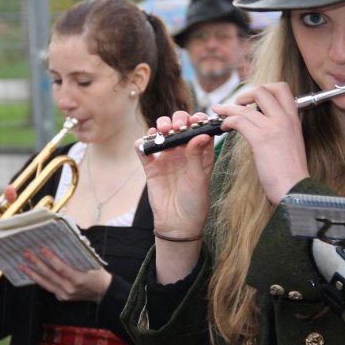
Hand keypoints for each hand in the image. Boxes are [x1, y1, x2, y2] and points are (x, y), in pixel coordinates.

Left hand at [19, 247, 111, 301]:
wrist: (102, 292)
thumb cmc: (98, 274)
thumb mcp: (92, 262)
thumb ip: (79, 255)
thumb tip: (65, 242)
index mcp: (79, 279)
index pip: (61, 268)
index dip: (51, 259)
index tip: (42, 249)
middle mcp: (70, 289)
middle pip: (50, 275)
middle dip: (37, 263)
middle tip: (27, 254)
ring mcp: (65, 295)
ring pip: (45, 283)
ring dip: (32, 273)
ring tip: (22, 265)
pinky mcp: (61, 297)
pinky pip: (48, 287)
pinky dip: (39, 280)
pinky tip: (32, 273)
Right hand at [136, 111, 214, 238]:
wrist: (178, 224)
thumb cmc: (195, 202)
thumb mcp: (199, 178)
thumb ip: (197, 156)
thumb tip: (201, 135)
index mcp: (200, 152)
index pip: (199, 128)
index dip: (197, 120)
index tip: (196, 120)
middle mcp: (183, 151)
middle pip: (179, 125)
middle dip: (178, 119)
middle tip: (177, 126)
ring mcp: (166, 157)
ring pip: (161, 132)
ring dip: (161, 126)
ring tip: (164, 130)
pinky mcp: (151, 166)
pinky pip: (144, 149)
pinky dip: (143, 142)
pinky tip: (147, 142)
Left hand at [216, 82, 308, 204]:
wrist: (296, 190)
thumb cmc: (291, 172)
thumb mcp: (291, 142)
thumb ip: (281, 128)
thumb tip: (264, 121)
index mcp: (294, 119)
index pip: (281, 88)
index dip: (264, 89)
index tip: (253, 100)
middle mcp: (285, 119)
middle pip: (263, 90)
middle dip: (245, 94)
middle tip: (236, 104)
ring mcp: (273, 127)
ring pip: (246, 107)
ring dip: (228, 108)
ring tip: (219, 112)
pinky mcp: (261, 139)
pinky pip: (239, 121)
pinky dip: (228, 121)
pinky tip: (224, 127)